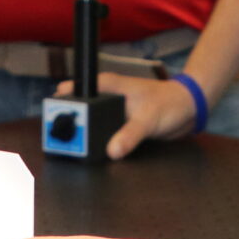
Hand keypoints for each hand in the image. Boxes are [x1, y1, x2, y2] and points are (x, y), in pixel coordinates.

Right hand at [53, 71, 197, 158]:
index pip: (74, 91)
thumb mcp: (148, 118)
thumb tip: (112, 151)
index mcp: (107, 86)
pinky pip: (99, 135)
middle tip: (61, 142)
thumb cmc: (169, 103)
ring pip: (86, 124)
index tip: (52, 120)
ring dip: (82, 136)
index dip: (59, 104)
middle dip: (68, 126)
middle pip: (76, 111)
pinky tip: (93, 152)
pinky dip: (95, 142)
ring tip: (73, 149)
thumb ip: (130, 134)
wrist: (186, 109)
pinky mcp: (116, 125)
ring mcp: (109, 112)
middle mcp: (104, 97)